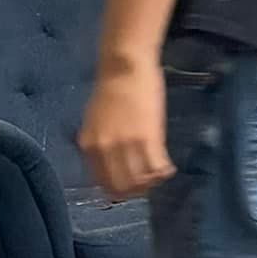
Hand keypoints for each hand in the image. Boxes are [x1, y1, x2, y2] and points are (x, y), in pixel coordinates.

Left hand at [79, 60, 173, 195]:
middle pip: (122, 187)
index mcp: (88, 146)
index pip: (101, 182)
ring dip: (152, 182)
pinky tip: (168, 167)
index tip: (129, 187)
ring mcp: (126, 146)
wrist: (124, 67)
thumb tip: (107, 163)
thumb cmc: (110, 89)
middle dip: (136, 190)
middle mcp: (104, 150)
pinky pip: (157, 168)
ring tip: (158, 174)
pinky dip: (164, 172)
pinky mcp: (149, 139)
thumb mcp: (92, 121)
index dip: (118, 190)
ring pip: (141, 181)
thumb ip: (97, 143)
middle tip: (147, 183)